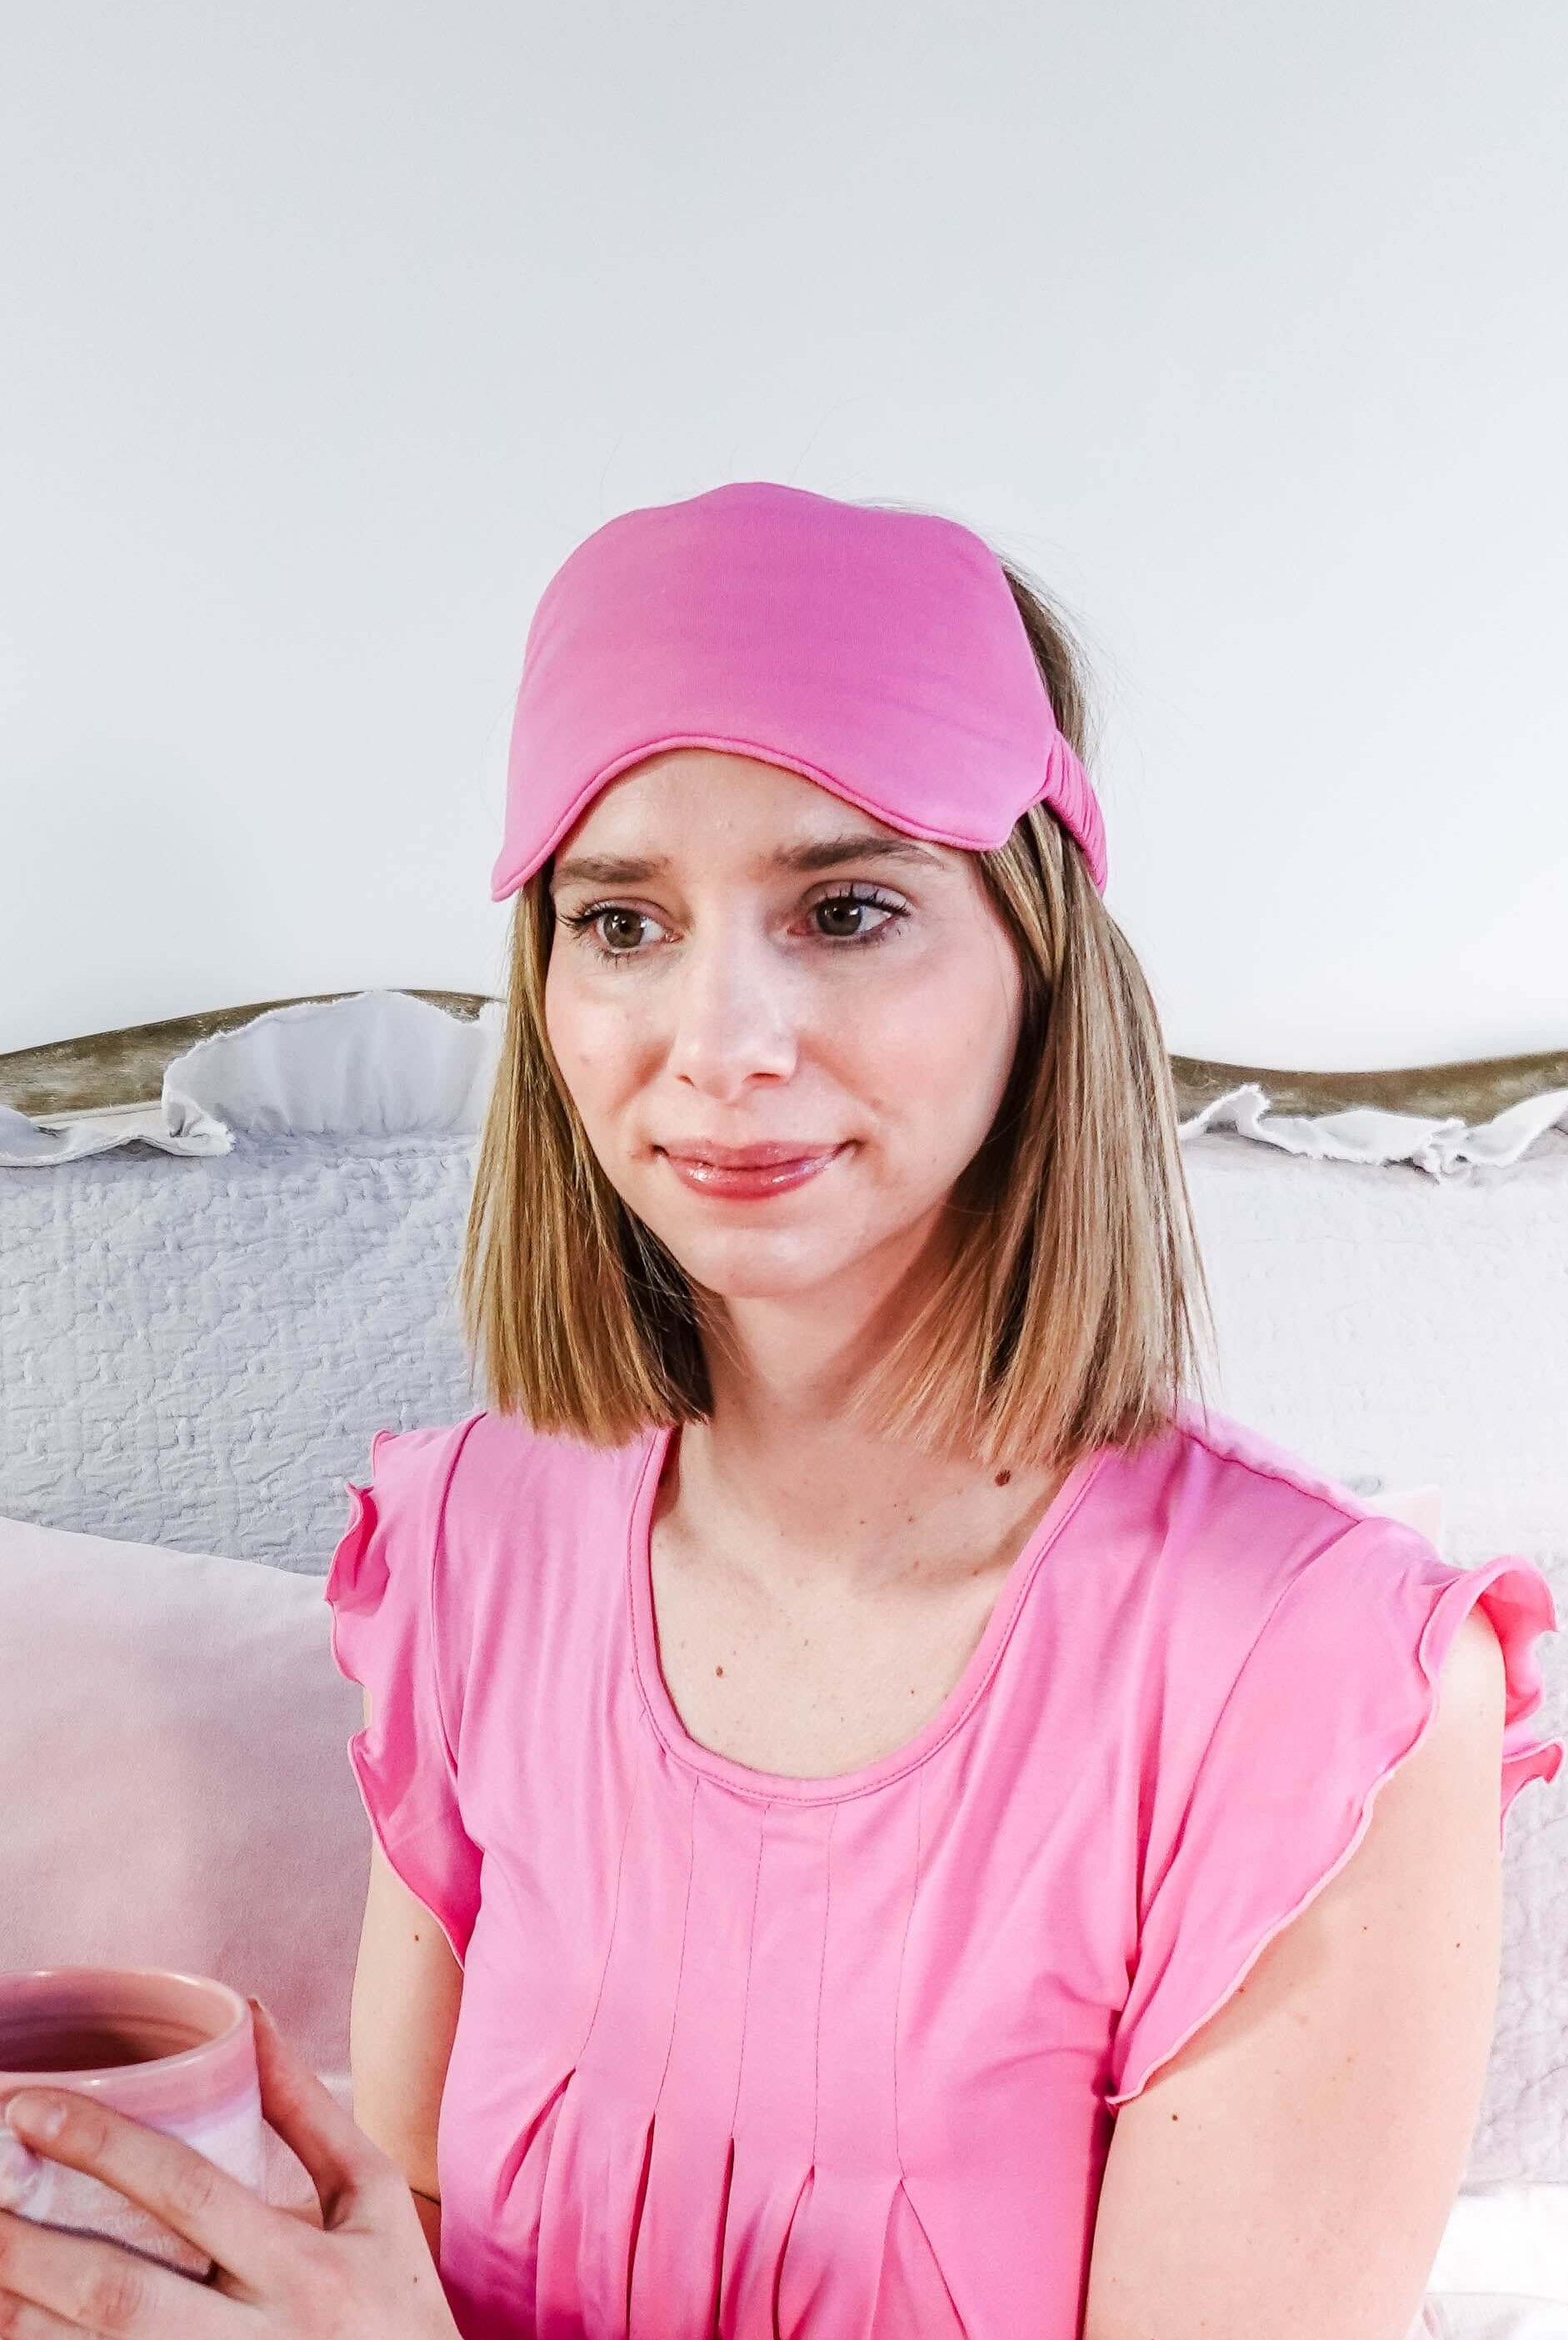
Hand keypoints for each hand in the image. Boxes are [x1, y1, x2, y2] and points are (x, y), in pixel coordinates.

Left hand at [0, 1998, 458, 2335]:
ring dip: (25, 2319)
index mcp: (307, 2265)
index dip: (102, 2146)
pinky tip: (23, 2328)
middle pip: (119, 2294)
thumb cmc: (397, 2305)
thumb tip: (251, 2015)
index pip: (187, 2191)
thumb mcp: (373, 2203)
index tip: (29, 2110)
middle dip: (30, 2250)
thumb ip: (308, 2113)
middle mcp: (261, 2339)